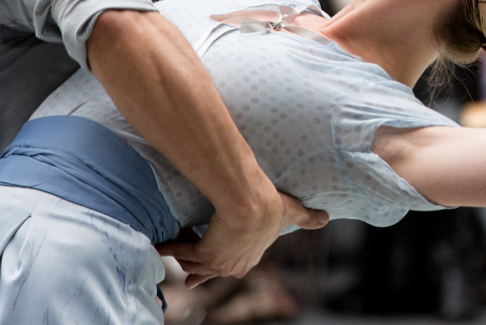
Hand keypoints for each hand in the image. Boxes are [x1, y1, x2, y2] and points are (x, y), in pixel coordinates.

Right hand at [157, 192, 327, 286]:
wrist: (250, 204)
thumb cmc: (271, 207)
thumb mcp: (291, 212)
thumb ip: (307, 217)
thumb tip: (325, 217)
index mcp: (251, 257)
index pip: (235, 266)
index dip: (225, 265)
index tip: (218, 265)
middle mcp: (233, 265)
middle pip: (210, 273)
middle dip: (199, 274)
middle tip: (189, 281)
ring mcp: (217, 263)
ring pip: (194, 266)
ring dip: (184, 258)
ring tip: (173, 248)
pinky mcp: (203, 253)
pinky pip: (180, 253)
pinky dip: (170, 249)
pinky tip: (159, 245)